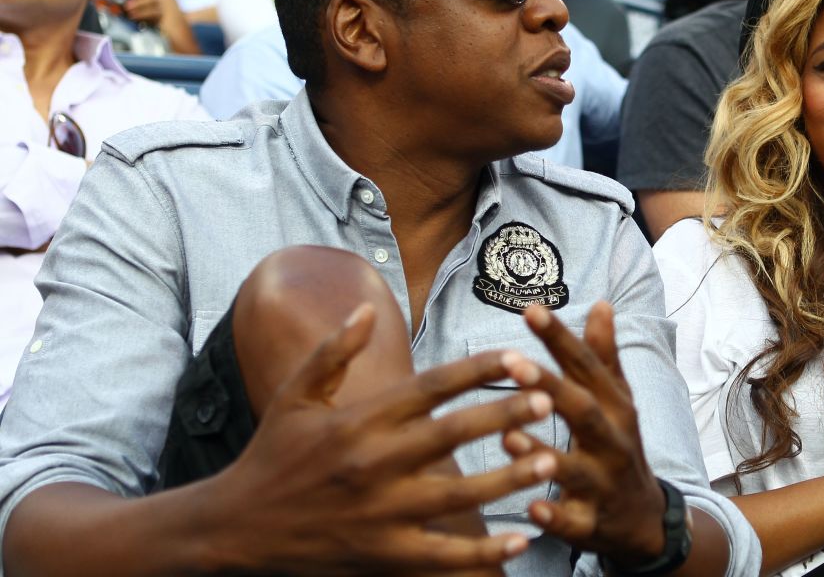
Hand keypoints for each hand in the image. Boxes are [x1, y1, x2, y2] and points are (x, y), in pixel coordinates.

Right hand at [207, 304, 557, 574]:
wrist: (235, 527)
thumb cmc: (271, 454)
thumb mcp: (293, 395)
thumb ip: (332, 351)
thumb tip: (365, 309)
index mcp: (358, 421)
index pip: (428, 388)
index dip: (477, 369)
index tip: (518, 355)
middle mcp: (371, 464)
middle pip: (450, 436)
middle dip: (502, 415)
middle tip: (548, 399)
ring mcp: (378, 513)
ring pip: (455, 497)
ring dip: (506, 479)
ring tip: (550, 461)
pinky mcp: (380, 554)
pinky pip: (440, 555)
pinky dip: (481, 553)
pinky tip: (519, 541)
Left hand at [503, 302, 669, 567]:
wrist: (644, 520)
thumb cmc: (618, 447)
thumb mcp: (618, 401)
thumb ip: (604, 356)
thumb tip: (602, 303)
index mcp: (615, 406)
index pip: (587, 366)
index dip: (560, 337)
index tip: (530, 308)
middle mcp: (613, 441)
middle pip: (583, 411)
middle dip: (550, 388)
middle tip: (513, 363)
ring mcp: (604, 484)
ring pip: (576, 469)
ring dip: (545, 454)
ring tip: (510, 437)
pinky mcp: (593, 524)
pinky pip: (574, 523)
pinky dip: (555, 516)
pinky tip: (532, 506)